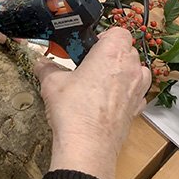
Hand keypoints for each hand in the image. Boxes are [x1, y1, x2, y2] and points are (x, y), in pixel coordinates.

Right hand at [34, 27, 150, 178]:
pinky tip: (109, 101)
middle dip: (111, 54)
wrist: (87, 146)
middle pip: (128, 50)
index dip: (105, 36)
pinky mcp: (137, 109)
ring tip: (102, 81)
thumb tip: (41, 64)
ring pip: (138, 71)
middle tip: (90, 65)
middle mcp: (131, 68)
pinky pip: (137, 93)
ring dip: (124, 72)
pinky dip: (127, 93)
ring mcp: (137, 89)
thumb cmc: (74, 111)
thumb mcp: (52, 83)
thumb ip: (47, 69)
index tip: (90, 47)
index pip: (119, 31)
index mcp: (112, 53)